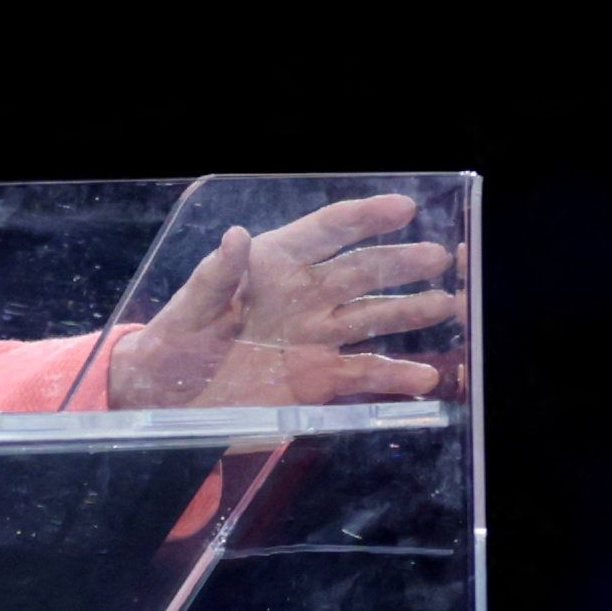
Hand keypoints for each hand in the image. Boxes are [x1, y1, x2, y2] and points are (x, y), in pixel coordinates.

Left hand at [104, 194, 464, 409]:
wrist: (163, 402)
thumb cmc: (170, 346)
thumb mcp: (186, 312)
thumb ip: (214, 278)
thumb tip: (235, 237)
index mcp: (272, 268)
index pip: (325, 232)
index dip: (363, 217)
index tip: (403, 208)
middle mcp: (303, 298)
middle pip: (361, 272)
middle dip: (401, 263)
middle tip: (439, 257)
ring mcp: (316, 338)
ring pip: (374, 318)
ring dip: (412, 312)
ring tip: (448, 305)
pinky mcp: (319, 380)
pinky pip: (364, 373)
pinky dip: (395, 376)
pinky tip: (425, 378)